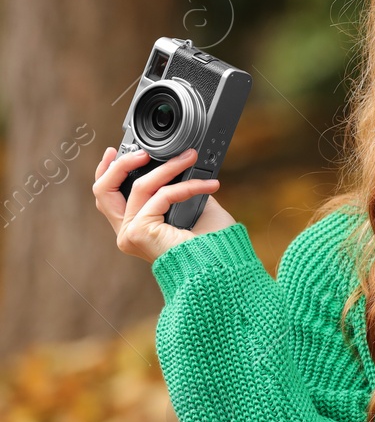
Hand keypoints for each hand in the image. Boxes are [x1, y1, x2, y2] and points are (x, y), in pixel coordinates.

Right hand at [92, 146, 236, 263]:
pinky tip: (208, 186)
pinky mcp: (140, 231)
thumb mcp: (195, 208)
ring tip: (190, 158)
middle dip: (122, 165)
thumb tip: (183, 167)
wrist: (223, 269)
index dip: (108, 171)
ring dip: (168, 167)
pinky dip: (187, 186)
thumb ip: (181, 190)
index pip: (108, 198)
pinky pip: (162, 195)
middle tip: (144, 152)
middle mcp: (128, 234)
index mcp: (137, 229)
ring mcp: (131, 234)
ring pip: (139, 186)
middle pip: (104, 191)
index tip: (116, 151)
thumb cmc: (215, 245)